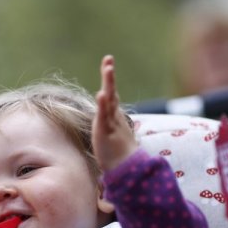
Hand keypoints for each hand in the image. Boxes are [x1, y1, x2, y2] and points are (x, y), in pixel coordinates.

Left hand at [92, 55, 137, 171]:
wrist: (126, 168)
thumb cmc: (117, 153)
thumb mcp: (110, 133)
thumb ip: (108, 124)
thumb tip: (106, 120)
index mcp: (113, 115)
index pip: (111, 93)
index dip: (109, 78)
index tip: (108, 61)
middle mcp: (113, 115)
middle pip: (111, 92)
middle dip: (109, 76)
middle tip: (108, 59)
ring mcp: (110, 122)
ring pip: (109, 100)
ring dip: (109, 84)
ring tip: (108, 69)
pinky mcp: (105, 130)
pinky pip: (104, 116)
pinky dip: (103, 104)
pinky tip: (101, 94)